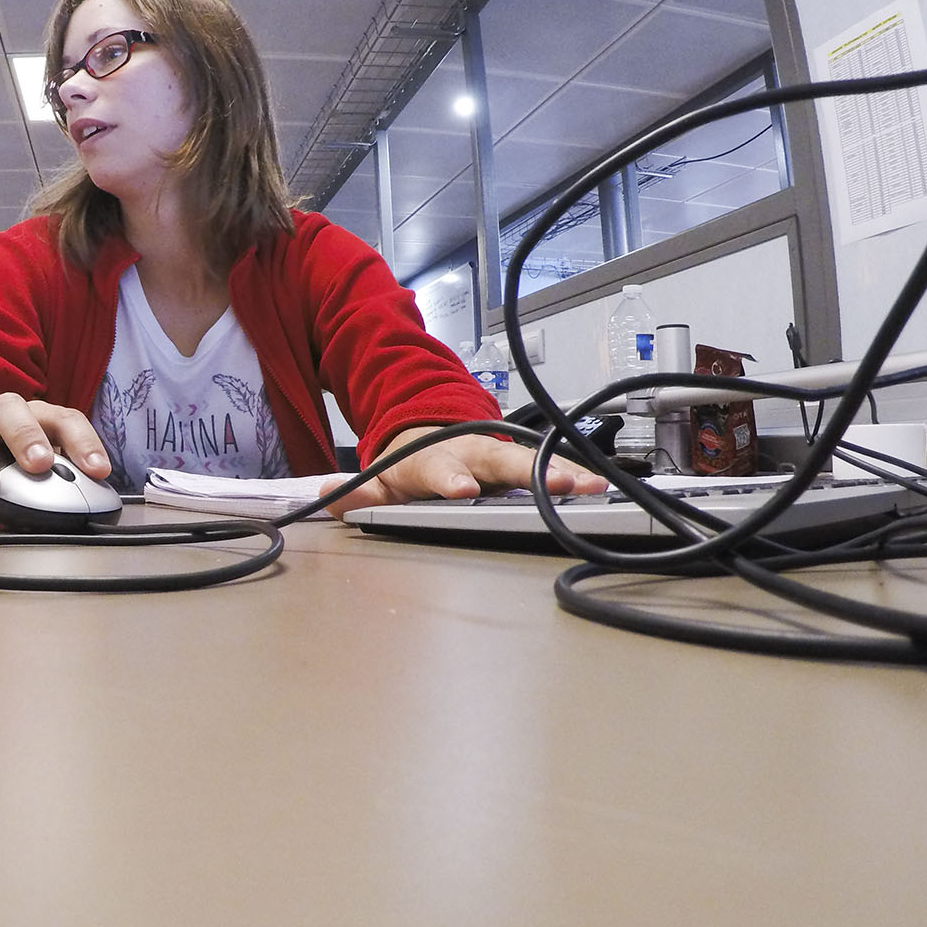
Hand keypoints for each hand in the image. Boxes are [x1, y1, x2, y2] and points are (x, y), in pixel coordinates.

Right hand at [0, 394, 111, 525]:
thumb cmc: (15, 458)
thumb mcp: (43, 461)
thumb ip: (65, 476)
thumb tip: (95, 504)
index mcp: (32, 414)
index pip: (62, 418)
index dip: (83, 442)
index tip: (99, 471)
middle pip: (9, 410)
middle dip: (25, 436)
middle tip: (39, 463)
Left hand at [319, 427, 609, 518]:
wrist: (428, 433)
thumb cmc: (407, 465)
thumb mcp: (377, 479)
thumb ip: (355, 493)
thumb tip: (326, 492)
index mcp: (434, 461)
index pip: (441, 470)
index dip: (451, 479)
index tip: (462, 489)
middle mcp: (472, 453)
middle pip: (502, 462)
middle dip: (529, 471)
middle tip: (558, 483)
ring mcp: (499, 457)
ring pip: (533, 462)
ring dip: (563, 473)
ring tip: (591, 486)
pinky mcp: (520, 465)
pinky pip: (549, 469)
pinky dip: (574, 475)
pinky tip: (600, 485)